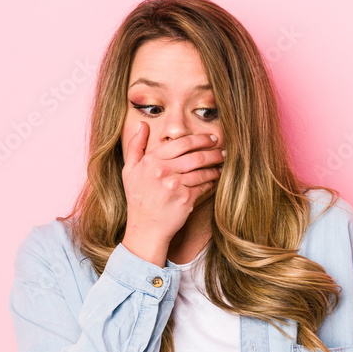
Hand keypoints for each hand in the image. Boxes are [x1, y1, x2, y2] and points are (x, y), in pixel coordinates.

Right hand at [120, 121, 223, 253]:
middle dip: (213, 151)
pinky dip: (211, 181)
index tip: (211, 139)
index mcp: (152, 160)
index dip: (200, 139)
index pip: (182, 143)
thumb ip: (136, 146)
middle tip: (222, 151)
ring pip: (202, 171)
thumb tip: (142, 124)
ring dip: (215, 166)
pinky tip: (215, 179)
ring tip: (221, 164)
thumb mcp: (130, 170)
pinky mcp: (186, 199)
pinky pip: (204, 186)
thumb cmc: (138, 198)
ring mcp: (175, 185)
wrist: (145, 227)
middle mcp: (163, 171)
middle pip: (196, 155)